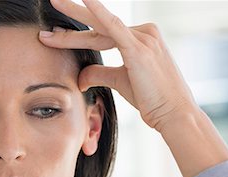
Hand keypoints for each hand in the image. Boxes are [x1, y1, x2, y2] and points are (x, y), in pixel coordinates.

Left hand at [40, 0, 195, 131]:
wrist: (174, 114)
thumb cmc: (152, 99)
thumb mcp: (120, 81)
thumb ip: (99, 74)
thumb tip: (80, 78)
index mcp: (139, 39)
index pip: (101, 33)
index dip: (76, 34)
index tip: (55, 34)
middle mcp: (142, 33)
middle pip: (98, 25)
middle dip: (72, 17)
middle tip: (52, 3)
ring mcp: (143, 38)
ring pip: (100, 28)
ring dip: (74, 21)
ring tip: (54, 2)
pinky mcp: (139, 49)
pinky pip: (115, 27)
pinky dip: (99, 13)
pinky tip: (85, 0)